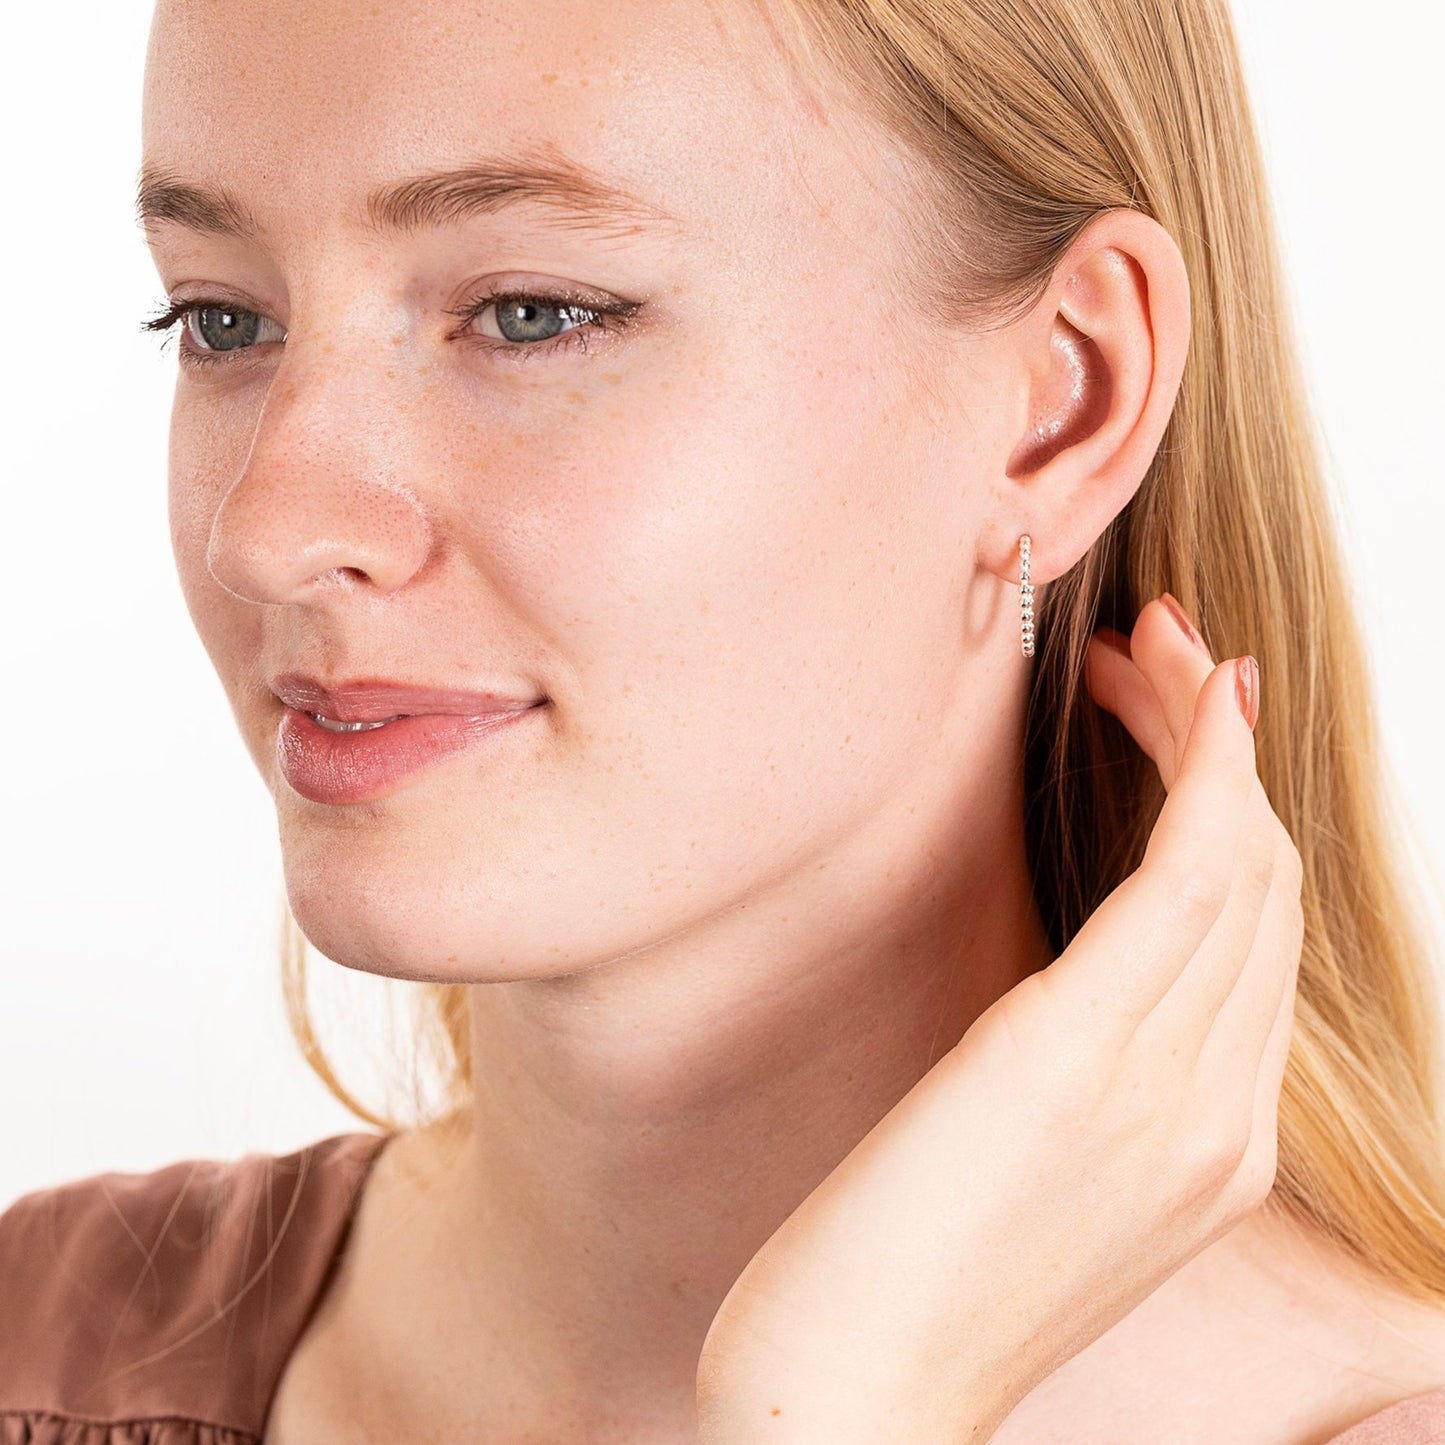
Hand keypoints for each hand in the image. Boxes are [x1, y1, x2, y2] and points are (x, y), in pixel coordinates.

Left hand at [694, 595, 1304, 1441]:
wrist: (853, 1398)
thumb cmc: (910, 1277)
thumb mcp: (1023, 1174)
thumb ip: (1083, 1085)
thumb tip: (1073, 991)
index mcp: (1211, 1146)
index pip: (1255, 942)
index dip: (1231, 814)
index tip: (1184, 722)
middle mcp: (1219, 1114)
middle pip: (1264, 882)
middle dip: (1221, 748)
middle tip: (1161, 654)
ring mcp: (1168, 1091)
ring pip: (1241, 862)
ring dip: (1203, 730)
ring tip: (1147, 644)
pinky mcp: (1080, 1060)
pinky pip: (1192, 883)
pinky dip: (1202, 773)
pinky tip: (1178, 697)